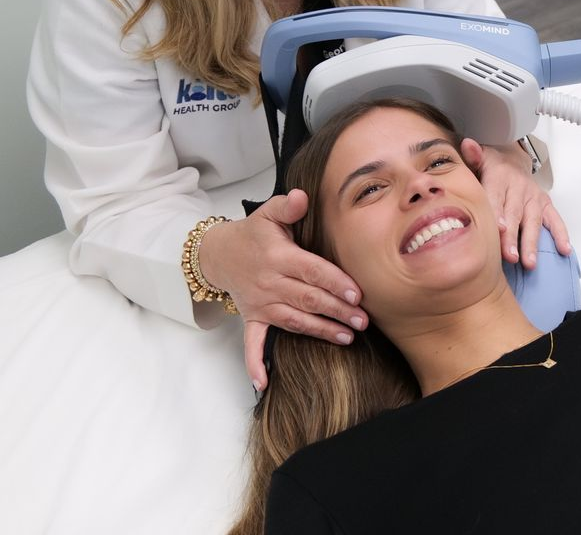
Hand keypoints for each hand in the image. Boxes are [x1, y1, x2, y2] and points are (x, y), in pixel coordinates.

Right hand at [196, 190, 368, 389]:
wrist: (217, 253)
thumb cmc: (253, 234)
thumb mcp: (267, 213)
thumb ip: (287, 206)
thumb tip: (303, 196)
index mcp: (278, 257)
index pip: (312, 271)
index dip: (334, 283)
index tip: (357, 294)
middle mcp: (270, 283)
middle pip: (308, 299)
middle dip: (337, 310)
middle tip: (363, 321)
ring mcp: (260, 304)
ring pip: (294, 321)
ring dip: (320, 331)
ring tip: (347, 338)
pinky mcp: (252, 318)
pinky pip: (252, 343)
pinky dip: (255, 363)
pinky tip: (263, 383)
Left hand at [475, 141, 571, 268]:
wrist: (511, 159)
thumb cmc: (490, 167)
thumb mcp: (479, 158)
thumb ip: (473, 157)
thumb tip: (468, 145)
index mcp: (499, 177)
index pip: (497, 196)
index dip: (497, 212)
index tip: (497, 228)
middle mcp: (519, 187)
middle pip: (514, 213)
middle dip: (513, 236)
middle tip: (510, 256)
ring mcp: (533, 197)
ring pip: (533, 221)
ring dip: (531, 242)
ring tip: (529, 262)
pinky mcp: (545, 204)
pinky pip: (555, 220)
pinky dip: (560, 234)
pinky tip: (564, 250)